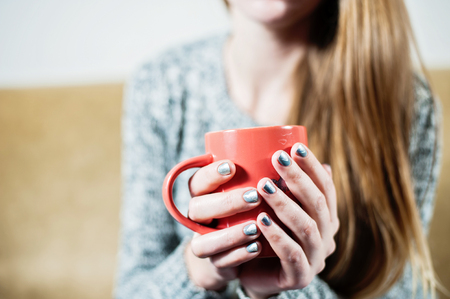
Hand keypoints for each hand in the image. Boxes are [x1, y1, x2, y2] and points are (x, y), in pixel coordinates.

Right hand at [184, 160, 262, 290]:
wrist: (236, 252)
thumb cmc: (248, 210)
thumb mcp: (254, 189)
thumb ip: (266, 174)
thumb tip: (298, 148)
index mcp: (205, 194)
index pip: (197, 181)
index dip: (210, 174)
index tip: (232, 166)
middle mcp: (200, 216)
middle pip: (198, 208)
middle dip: (227, 202)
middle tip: (255, 196)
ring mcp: (205, 240)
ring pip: (204, 239)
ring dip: (231, 233)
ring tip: (256, 227)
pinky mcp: (214, 262)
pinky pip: (218, 261)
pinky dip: (238, 254)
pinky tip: (256, 248)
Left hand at [239, 143, 338, 298]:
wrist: (256, 275)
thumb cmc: (265, 234)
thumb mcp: (276, 208)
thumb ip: (284, 186)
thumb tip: (292, 148)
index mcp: (325, 219)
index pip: (326, 188)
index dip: (313, 167)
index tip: (295, 147)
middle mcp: (326, 237)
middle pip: (318, 204)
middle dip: (298, 178)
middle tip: (277, 158)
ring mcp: (315, 258)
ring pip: (306, 227)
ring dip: (285, 204)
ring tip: (263, 186)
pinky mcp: (300, 276)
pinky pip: (291, 254)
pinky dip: (277, 235)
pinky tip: (260, 220)